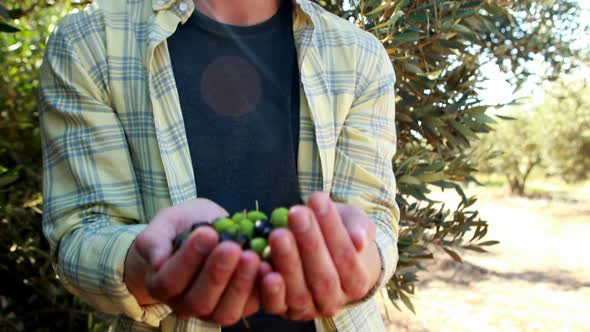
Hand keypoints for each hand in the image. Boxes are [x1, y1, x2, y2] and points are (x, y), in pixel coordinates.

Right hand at [124, 198, 260, 324]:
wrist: (205, 234)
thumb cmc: (183, 228)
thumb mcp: (166, 223)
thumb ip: (155, 240)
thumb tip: (157, 260)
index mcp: (162, 284)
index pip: (170, 280)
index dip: (188, 259)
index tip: (206, 233)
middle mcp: (186, 304)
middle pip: (200, 300)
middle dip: (217, 273)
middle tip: (231, 247)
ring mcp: (214, 309)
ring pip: (225, 311)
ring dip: (240, 285)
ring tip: (251, 256)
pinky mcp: (241, 306)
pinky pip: (251, 306)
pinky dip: (261, 289)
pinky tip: (268, 266)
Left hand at [259, 192, 380, 319]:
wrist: (322, 254)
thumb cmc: (339, 233)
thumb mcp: (354, 224)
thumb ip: (360, 229)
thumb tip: (359, 240)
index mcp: (357, 282)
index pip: (347, 258)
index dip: (333, 229)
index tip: (318, 200)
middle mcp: (334, 301)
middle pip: (323, 277)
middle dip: (309, 243)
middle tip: (296, 213)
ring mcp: (308, 309)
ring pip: (299, 292)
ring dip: (288, 262)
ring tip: (278, 233)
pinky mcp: (283, 310)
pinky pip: (276, 304)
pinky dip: (269, 288)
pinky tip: (262, 263)